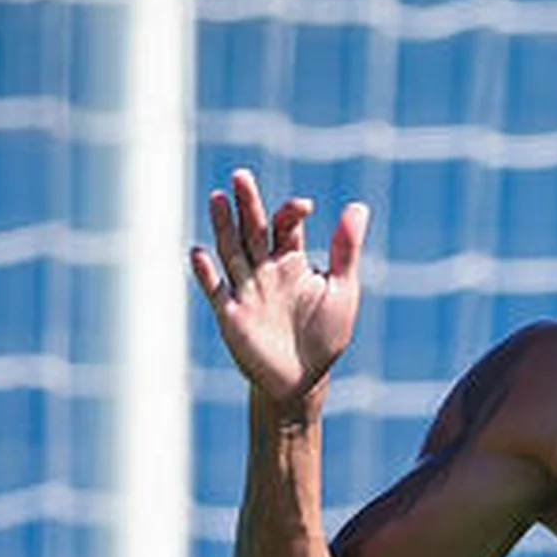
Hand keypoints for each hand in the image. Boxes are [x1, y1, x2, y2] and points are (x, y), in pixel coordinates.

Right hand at [190, 169, 367, 412]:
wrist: (302, 380)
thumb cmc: (325, 336)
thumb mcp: (342, 289)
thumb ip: (346, 249)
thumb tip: (358, 207)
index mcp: (291, 261)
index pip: (284, 226)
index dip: (290, 212)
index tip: (303, 206)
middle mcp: (264, 270)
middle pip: (252, 229)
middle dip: (247, 204)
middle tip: (241, 176)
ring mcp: (245, 291)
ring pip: (231, 251)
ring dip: (223, 226)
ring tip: (217, 198)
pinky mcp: (231, 315)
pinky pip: (215, 290)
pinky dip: (206, 273)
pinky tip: (198, 252)